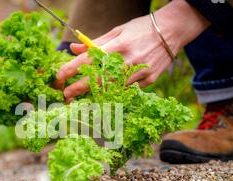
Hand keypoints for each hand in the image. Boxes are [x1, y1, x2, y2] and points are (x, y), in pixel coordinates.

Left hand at [54, 0, 209, 101]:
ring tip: (82, 98)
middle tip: (66, 94)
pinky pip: (128, 90)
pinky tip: (108, 93)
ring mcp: (139, 72)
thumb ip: (95, 42)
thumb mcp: (117, 31)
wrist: (172, 31)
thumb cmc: (140, 29)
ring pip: (112, 89)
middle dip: (79, 88)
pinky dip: (117, 91)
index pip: (89, 59)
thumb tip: (74, 48)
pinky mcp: (149, 80)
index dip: (72, 69)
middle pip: (98, 78)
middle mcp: (128, 60)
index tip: (60, 76)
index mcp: (118, 45)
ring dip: (95, 94)